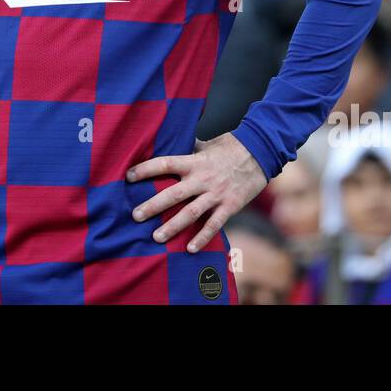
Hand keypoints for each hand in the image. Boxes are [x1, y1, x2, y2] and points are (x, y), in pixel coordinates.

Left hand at [127, 133, 266, 252]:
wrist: (261, 152)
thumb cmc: (232, 146)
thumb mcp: (208, 143)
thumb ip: (191, 147)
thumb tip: (174, 140)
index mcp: (195, 162)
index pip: (165, 164)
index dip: (146, 169)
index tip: (128, 177)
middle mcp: (203, 179)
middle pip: (173, 194)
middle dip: (153, 206)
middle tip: (135, 216)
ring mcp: (216, 194)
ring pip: (191, 213)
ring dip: (172, 226)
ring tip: (156, 237)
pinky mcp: (230, 206)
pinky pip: (214, 225)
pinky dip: (202, 238)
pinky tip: (190, 249)